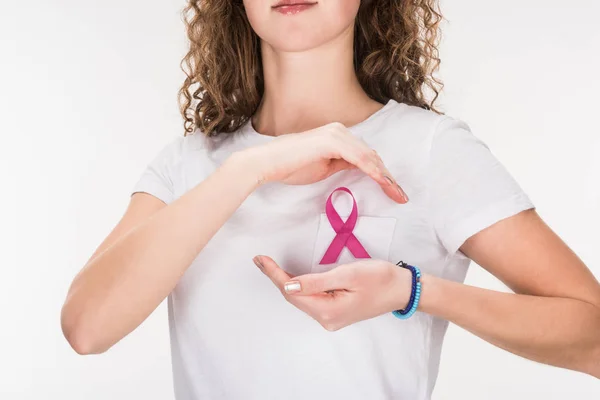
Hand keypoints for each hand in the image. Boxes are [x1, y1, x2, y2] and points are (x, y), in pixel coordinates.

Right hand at [235, 122, 407, 203]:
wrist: (267, 163)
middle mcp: (340, 131)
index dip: (381, 174)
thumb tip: (359, 167)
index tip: (393, 191)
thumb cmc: (290, 166)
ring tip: (397, 193)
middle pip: (372, 156)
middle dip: (388, 177)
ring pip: (370, 157)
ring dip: (385, 177)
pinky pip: (360, 159)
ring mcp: (337, 134)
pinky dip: (374, 172)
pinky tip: (383, 183)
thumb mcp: (323, 167)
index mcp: (338, 135)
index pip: (365, 155)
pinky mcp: (333, 142)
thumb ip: (342, 164)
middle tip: (401, 195)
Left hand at [252, 255, 412, 330]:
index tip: (260, 259)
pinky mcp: (335, 311)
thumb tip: (290, 285)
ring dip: (286, 281)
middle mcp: (326, 319)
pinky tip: (291, 275)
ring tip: (269, 265)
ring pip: (301, 298)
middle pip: (294, 297)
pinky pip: (311, 298)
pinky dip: (299, 286)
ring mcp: (330, 317)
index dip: (274, 275)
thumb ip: (317, 281)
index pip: (292, 291)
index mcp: (328, 311)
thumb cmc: (380, 278)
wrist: (403, 289)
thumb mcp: (348, 274)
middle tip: (260, 259)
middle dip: (276, 277)